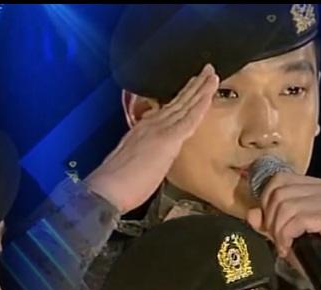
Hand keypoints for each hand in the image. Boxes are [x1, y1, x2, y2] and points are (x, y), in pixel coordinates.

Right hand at [85, 64, 219, 214]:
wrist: (108, 188)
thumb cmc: (120, 183)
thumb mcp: (134, 160)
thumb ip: (147, 150)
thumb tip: (155, 152)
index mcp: (144, 128)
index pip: (169, 109)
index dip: (183, 97)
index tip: (194, 86)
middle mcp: (152, 123)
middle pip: (179, 102)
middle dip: (194, 86)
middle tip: (208, 71)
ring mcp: (159, 128)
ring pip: (186, 105)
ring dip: (201, 89)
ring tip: (212, 74)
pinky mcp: (167, 138)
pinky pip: (189, 118)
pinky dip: (201, 104)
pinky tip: (210, 92)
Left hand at [245, 173, 320, 286]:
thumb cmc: (317, 257)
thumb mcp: (286, 235)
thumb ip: (268, 222)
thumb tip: (252, 213)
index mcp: (318, 187)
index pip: (280, 180)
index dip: (266, 203)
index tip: (270, 227)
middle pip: (280, 192)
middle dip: (271, 219)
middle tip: (278, 240)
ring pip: (286, 206)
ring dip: (279, 230)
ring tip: (284, 245)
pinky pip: (298, 219)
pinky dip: (287, 236)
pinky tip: (289, 249)